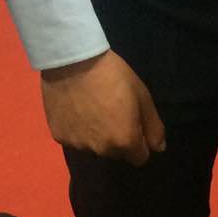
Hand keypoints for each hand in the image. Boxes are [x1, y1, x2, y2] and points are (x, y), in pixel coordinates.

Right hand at [40, 50, 164, 165]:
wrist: (72, 58)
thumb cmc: (112, 75)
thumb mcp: (142, 96)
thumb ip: (154, 127)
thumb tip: (158, 149)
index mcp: (125, 142)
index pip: (139, 158)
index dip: (138, 143)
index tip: (131, 125)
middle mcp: (103, 150)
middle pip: (115, 153)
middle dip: (116, 140)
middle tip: (108, 113)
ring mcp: (79, 145)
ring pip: (93, 147)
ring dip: (95, 136)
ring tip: (89, 110)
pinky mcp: (59, 136)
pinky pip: (72, 139)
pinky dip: (74, 129)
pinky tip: (73, 109)